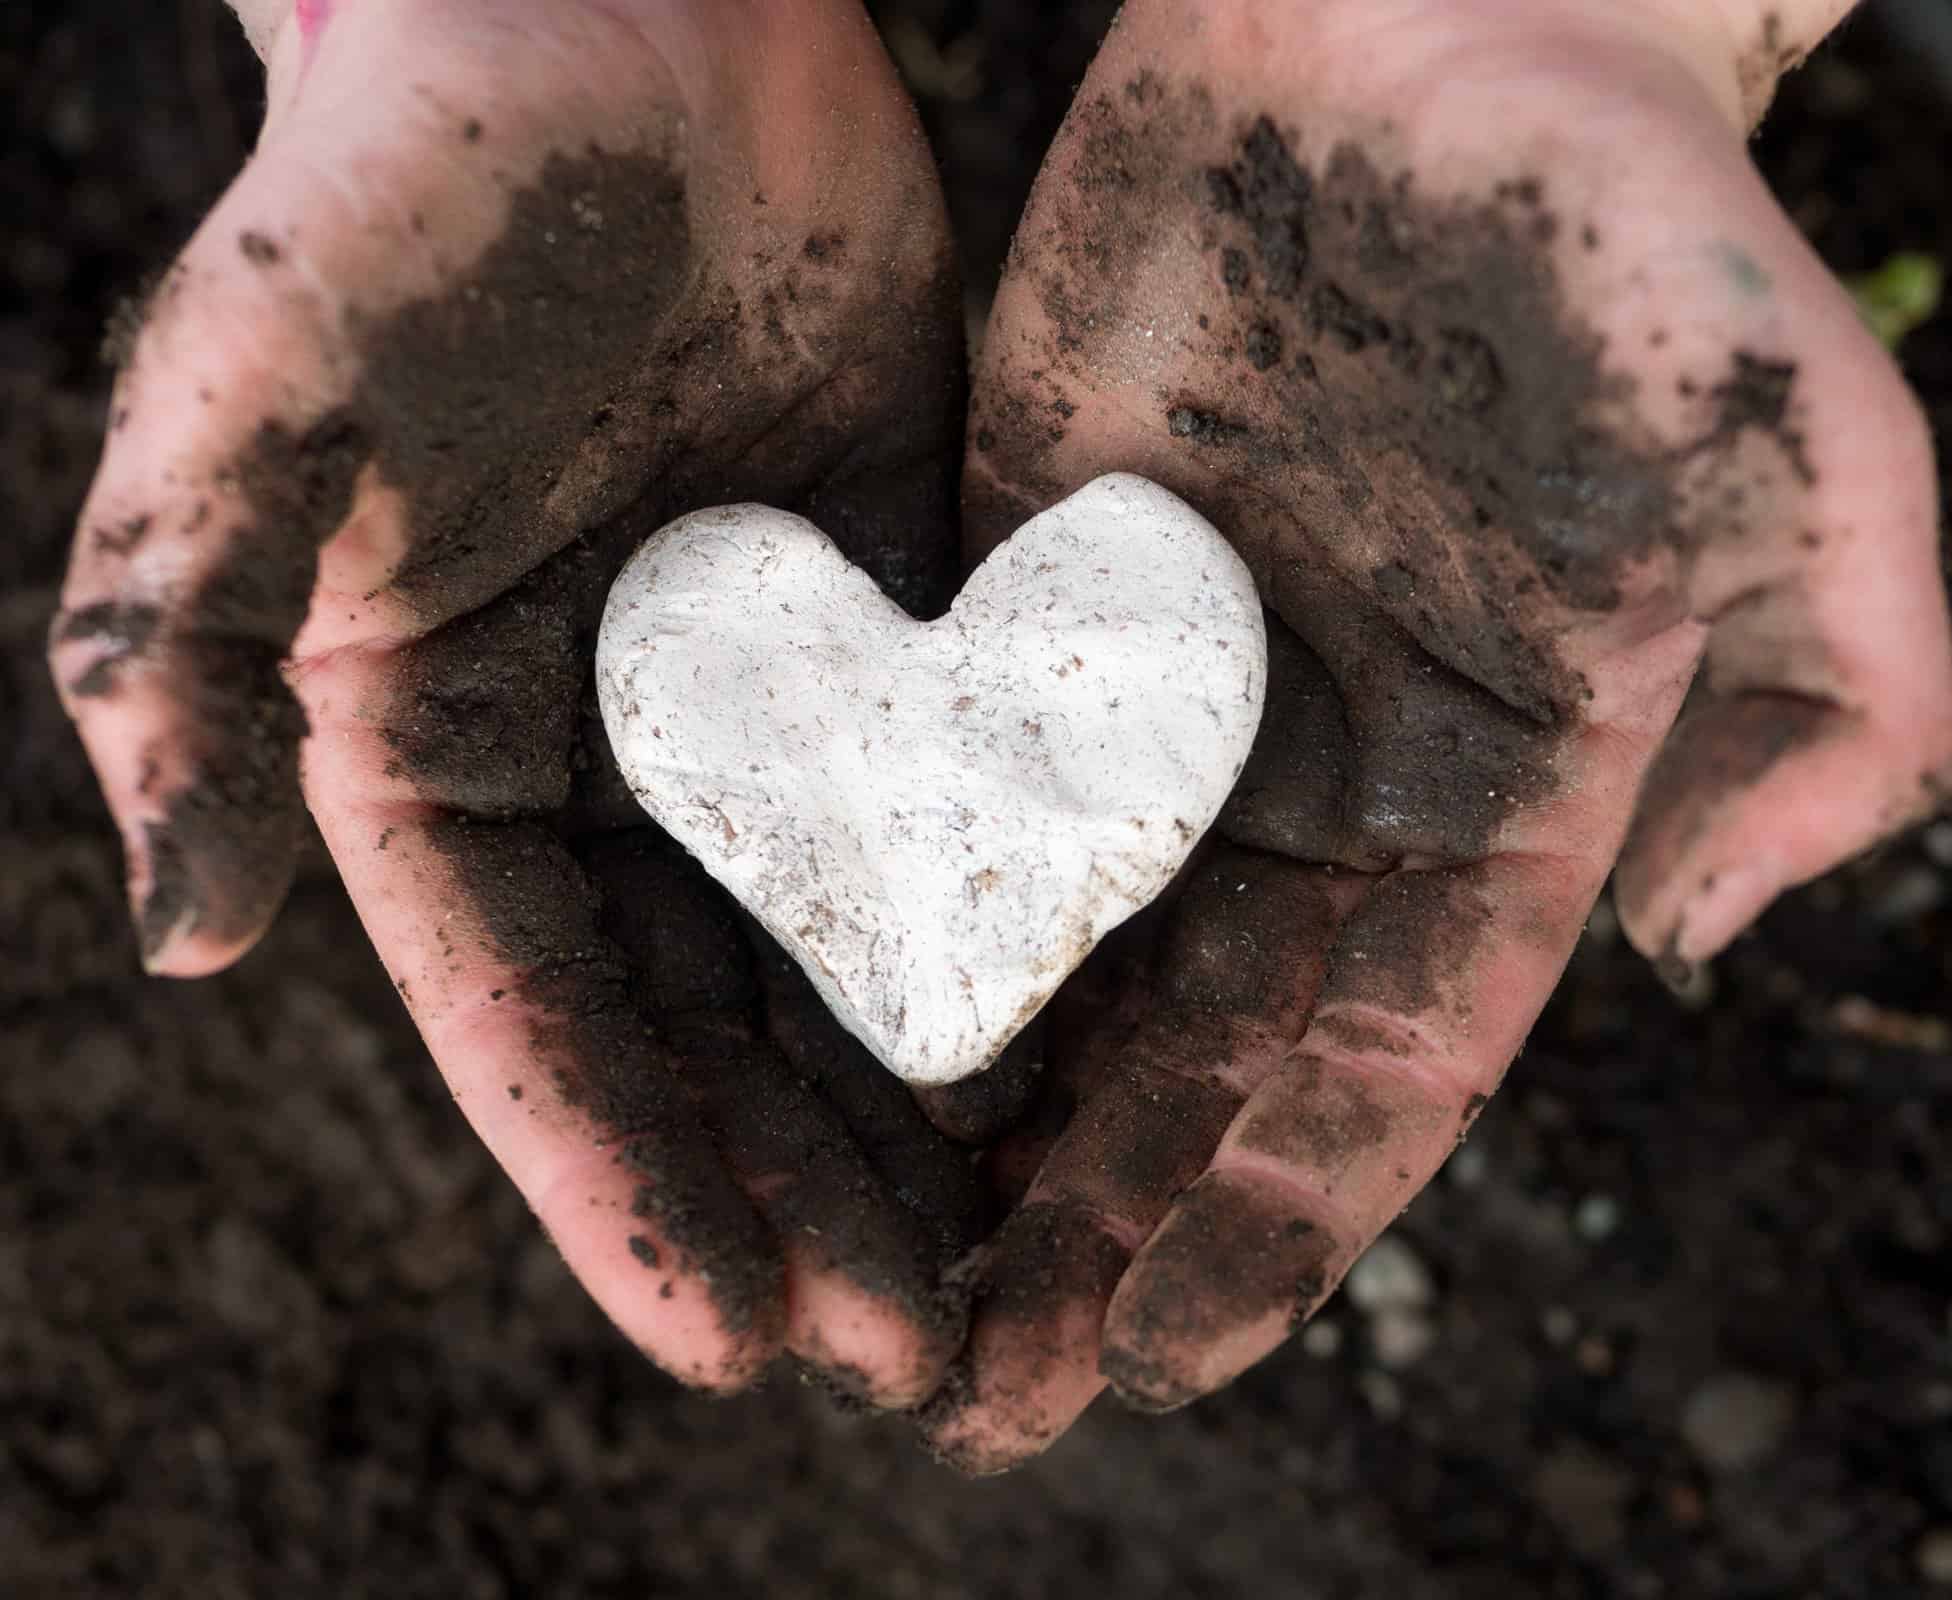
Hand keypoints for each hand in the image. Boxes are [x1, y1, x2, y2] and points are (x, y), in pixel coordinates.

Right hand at [50, 0, 979, 1404]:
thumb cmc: (419, 185)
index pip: (532, 1023)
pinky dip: (1013, 928)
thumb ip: (174, 649)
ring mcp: (755, 702)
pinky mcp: (888, 630)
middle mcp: (599, 760)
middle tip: (919, 1351)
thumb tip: (181, 932)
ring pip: (842, 948)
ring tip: (1013, 1259)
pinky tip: (1092, 1042)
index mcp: (434, 755)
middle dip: (799, 1195)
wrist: (623, 22)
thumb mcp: (250, 403)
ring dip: (916, 1106)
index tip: (729, 1344)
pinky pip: (956, 809)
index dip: (623, 1190)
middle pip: (704, 1026)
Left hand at [922, 0, 1951, 1468]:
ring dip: (978, 1126)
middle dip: (1094, 1233)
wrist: (1431, 21)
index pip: (1374, 1064)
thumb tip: (1700, 942)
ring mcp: (1165, 693)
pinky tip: (809, 1039)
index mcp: (1493, 788)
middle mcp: (1320, 776)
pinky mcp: (1033, 594)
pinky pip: (953, 787)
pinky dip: (892, 920)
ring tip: (878, 1275)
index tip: (1153, 1366)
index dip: (1266, 1224)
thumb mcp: (1803, 450)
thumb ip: (1831, 702)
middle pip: (1194, 1057)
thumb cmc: (1633, 218)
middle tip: (976, 1394)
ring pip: (1062, 957)